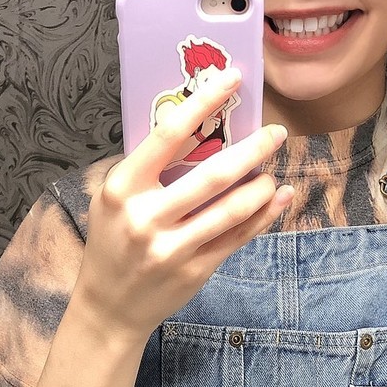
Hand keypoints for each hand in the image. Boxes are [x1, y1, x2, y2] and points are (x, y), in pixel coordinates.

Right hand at [75, 67, 291, 341]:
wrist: (108, 308)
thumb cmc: (113, 243)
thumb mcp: (115, 200)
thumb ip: (148, 169)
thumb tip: (198, 126)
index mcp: (123, 189)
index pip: (167, 135)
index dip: (204, 102)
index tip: (232, 78)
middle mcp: (147, 217)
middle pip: (213, 174)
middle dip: (253, 149)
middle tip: (275, 134)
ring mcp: (173, 247)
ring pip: (233, 209)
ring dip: (263, 187)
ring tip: (272, 173)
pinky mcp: (195, 270)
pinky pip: (238, 237)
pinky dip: (263, 216)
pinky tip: (278, 199)